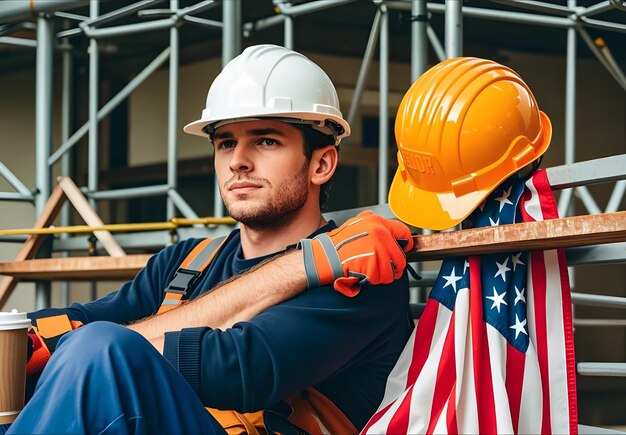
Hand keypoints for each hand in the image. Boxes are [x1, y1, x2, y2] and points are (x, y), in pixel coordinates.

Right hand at [299, 210, 413, 296]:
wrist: (324, 256)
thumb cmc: (337, 244)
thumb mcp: (357, 224)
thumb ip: (375, 227)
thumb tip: (391, 236)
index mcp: (377, 222)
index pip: (403, 232)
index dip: (405, 243)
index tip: (403, 249)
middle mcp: (380, 233)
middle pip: (400, 256)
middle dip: (393, 265)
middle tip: (383, 268)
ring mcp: (378, 248)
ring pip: (392, 270)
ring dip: (383, 274)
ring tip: (369, 271)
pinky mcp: (374, 263)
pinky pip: (383, 278)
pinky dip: (375, 280)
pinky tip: (365, 274)